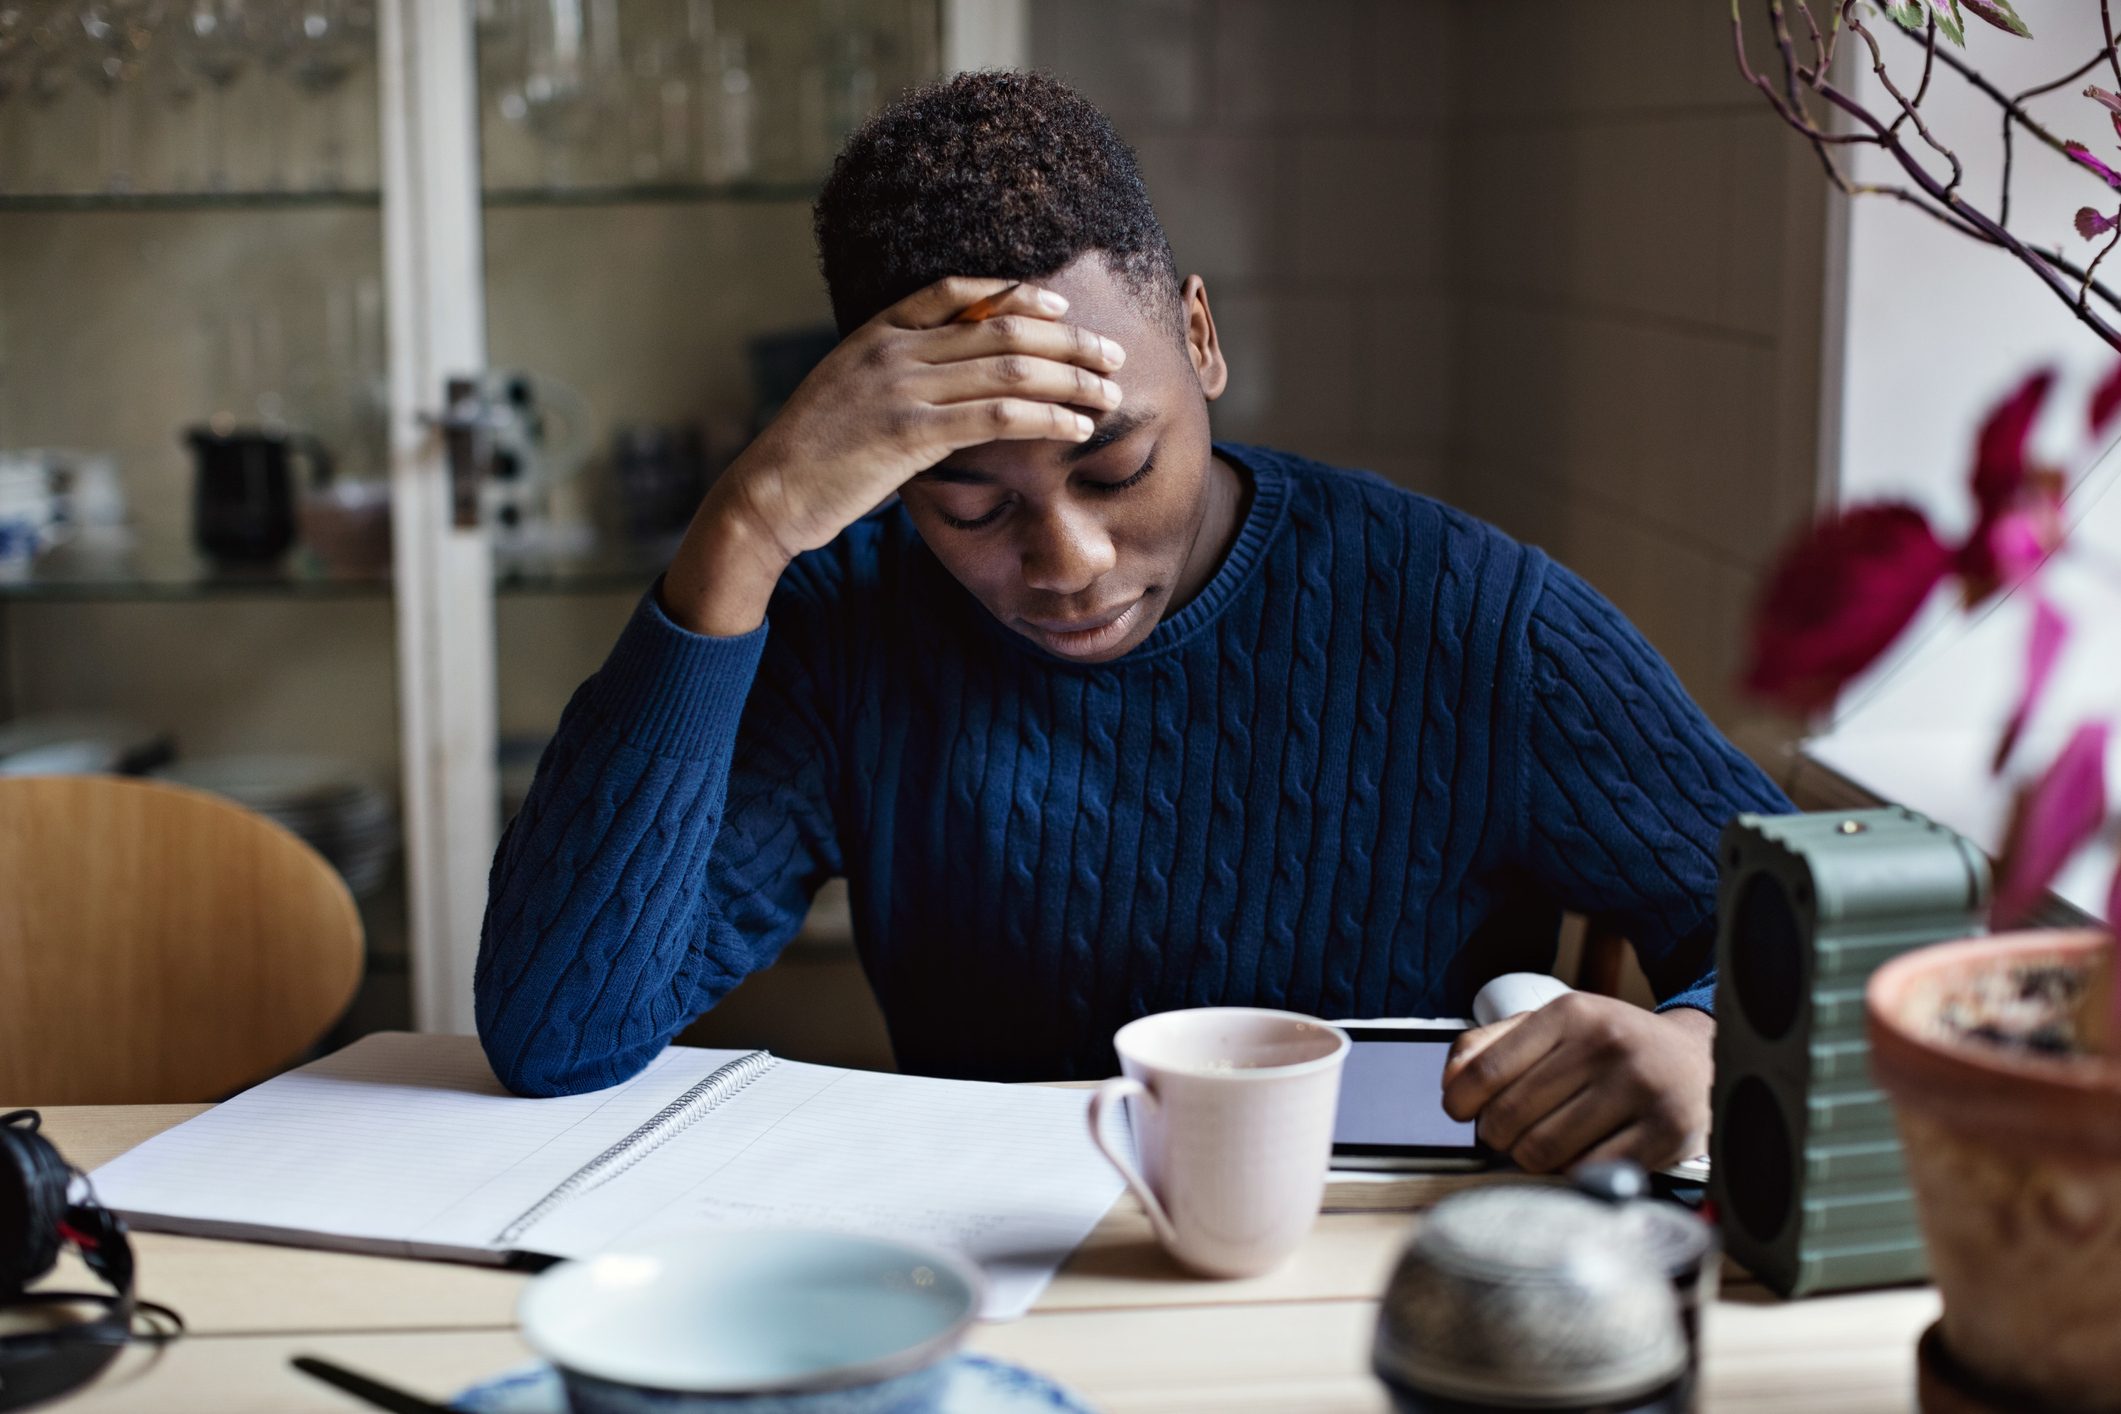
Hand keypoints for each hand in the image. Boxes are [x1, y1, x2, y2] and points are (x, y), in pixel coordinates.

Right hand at [663, 277, 1127, 634]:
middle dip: (1067, 341)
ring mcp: (902, 388)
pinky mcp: (911, 433)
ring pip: (1010, 370)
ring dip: (1071, 380)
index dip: (1016, 294)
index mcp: (876, 330)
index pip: (956, 291)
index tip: (1059, 309)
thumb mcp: (849, 393)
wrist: (768, 491)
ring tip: (1109, 393)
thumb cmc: (812, 454)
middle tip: (1111, 354)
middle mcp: (894, 349)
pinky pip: (998, 417)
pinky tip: (1076, 427)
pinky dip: (1047, 419)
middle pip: (1001, 328)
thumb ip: (895, 375)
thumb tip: (946, 379)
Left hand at [1440, 993, 1713, 1174]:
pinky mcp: (1666, 1132)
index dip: (1461, 1102)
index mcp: (1571, 1012)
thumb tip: (1450, 1082)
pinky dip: (1573, 1174)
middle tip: (1509, 1134)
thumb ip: (1492, 1044)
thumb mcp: (1554, 1026)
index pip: (1486, 1070)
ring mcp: (1640, 1088)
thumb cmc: (1610, 1047)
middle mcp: (1606, 1044)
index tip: (1462, 1114)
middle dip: (1497, 1136)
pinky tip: (1580, 1157)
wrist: (1697, 1060)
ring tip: (1545, 1144)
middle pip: (1510, 1116)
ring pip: (1544, 1150)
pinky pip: (1589, 1171)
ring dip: (1531, 1159)